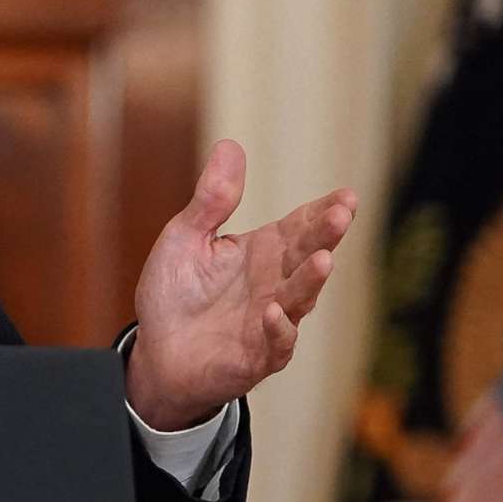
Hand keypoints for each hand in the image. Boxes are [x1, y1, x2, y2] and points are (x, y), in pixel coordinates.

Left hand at [126, 139, 357, 430]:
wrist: (157, 352)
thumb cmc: (176, 294)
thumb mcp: (186, 238)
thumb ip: (212, 200)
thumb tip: (231, 145)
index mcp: (264, 252)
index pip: (301, 226)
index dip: (323, 211)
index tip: (345, 196)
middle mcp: (275, 284)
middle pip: (307, 255)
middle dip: (326, 236)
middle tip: (343, 213)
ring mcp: (271, 321)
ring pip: (299, 299)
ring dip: (310, 281)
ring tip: (321, 259)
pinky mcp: (256, 356)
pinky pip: (276, 344)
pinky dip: (278, 329)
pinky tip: (274, 311)